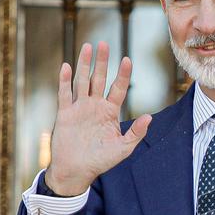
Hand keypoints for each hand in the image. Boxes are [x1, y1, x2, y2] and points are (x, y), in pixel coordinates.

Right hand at [45, 41, 151, 195]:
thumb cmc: (101, 161)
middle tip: (105, 43)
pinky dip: (64, 80)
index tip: (128, 59)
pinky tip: (66, 66)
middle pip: (99, 79)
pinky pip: (64, 94)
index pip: (118, 88)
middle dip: (103, 62)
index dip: (123, 74)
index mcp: (110, 112)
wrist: (76, 171)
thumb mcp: (123, 148)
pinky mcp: (64, 114)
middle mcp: (95, 106)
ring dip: (84, 64)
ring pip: (82, 81)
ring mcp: (79, 108)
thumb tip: (150, 117)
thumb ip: (136, 133)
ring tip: (88, 46)